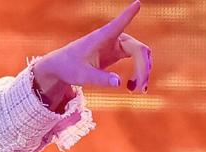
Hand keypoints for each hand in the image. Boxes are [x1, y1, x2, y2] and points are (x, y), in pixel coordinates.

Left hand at [32, 1, 152, 107]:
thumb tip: (118, 83)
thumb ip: (99, 78)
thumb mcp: (82, 75)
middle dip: (143, 68)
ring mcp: (118, 44)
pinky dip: (139, 71)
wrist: (62, 67)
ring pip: (141, 54)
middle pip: (139, 49)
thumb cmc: (69, 67)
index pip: (118, 24)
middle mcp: (114, 37)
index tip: (137, 3)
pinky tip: (133, 86)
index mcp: (102, 37)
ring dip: (143, 71)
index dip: (129, 14)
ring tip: (138, 90)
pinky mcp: (118, 52)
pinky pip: (136, 59)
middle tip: (140, 89)